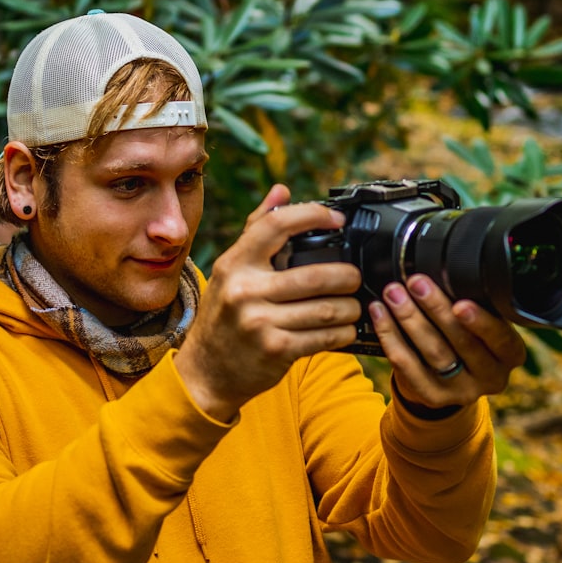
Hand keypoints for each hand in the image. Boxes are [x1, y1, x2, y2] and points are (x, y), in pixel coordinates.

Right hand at [174, 185, 361, 421]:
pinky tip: (345, 329)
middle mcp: (245, 290)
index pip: (277, 224)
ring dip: (350, 308)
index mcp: (235, 263)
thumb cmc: (224, 316)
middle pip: (316, 274)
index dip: (313, 215)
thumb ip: (257, 229)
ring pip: (327, 309)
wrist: (206, 372)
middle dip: (347, 276)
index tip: (337, 220)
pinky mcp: (275, 350)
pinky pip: (325, 337)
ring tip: (354, 305)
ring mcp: (259, 322)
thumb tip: (282, 190)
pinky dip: (343, 333)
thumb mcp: (231, 271)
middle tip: (354, 277)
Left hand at [368, 274, 526, 409]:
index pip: (499, 338)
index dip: (480, 322)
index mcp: (510, 354)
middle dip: (436, 309)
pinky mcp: (433, 397)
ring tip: (393, 294)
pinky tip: (380, 314)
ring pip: (433, 353)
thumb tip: (445, 270)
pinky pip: (407, 366)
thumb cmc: (468, 338)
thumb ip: (472, 306)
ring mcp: (461, 391)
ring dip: (410, 319)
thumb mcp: (481, 324)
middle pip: (461, 342)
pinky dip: (391, 336)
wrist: (451, 381)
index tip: (460, 303)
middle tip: (416, 283)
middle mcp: (491, 377)